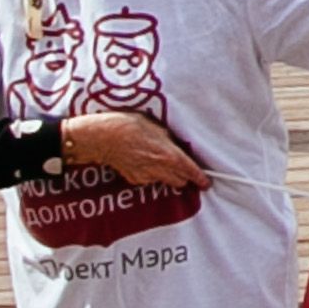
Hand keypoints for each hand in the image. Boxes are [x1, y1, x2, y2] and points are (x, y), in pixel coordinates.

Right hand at [55, 110, 213, 190]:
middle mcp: (159, 169)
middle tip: (186, 170)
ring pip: (165, 181)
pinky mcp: (134, 179)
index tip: (206, 183)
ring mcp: (146, 176)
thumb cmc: (129, 125)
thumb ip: (170, 140)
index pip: (190, 171)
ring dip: (169, 175)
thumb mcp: (156, 126)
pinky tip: (146, 162)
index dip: (200, 178)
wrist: (102, 137)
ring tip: (163, 162)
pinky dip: (153, 174)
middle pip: (180, 181)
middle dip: (185, 177)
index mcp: (169, 155)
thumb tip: (177, 145)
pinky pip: (150, 179)